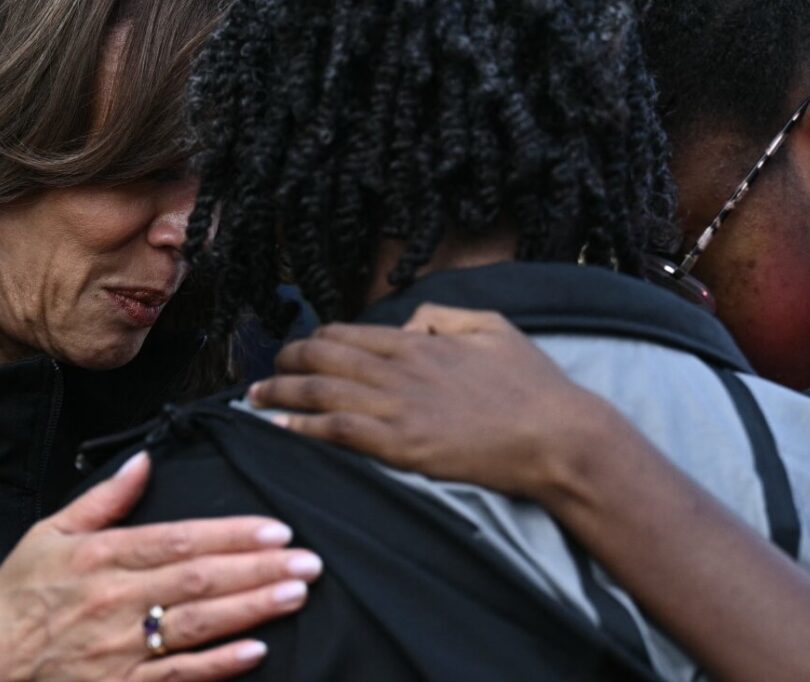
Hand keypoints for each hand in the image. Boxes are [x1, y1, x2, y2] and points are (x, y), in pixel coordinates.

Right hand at [0, 452, 322, 681]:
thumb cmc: (15, 600)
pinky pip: (179, 677)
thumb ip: (103, 499)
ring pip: (198, 625)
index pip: (179, 540)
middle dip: (259, 568)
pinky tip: (256, 650)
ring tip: (295, 593)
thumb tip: (144, 461)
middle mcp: (116, 600)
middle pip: (200, 580)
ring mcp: (121, 648)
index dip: (231, 534)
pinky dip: (218, 665)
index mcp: (101, 558)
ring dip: (252, 609)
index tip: (275, 528)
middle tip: (308, 560)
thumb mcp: (47, 535)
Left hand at [249, 304, 612, 497]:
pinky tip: (279, 427)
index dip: (314, 341)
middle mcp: (397, 369)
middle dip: (285, 363)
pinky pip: (336, 431)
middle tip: (266, 373)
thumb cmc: (531, 384)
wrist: (556, 436)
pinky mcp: (400, 445)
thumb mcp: (493, 326)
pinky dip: (302, 427)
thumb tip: (409, 322)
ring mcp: (396, 408)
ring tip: (253, 398)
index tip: (299, 351)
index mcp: (417, 341)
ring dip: (279, 394)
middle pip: (321, 359)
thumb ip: (443, 316)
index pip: (346, 334)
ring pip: (318, 393)